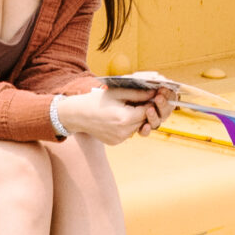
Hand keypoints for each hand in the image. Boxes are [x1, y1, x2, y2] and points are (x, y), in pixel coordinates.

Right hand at [59, 82, 175, 143]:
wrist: (79, 115)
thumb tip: (155, 92)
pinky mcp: (115, 142)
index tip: (155, 94)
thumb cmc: (98, 100)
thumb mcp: (119, 92)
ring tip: (131, 106)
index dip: (152, 102)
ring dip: (138, 117)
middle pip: (144, 120)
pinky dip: (129, 123)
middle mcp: (123, 133)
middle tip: (145, 99)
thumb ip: (138, 93)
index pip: (147, 111)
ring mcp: (119, 140)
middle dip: (146, 110)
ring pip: (137, 127)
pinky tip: (122, 115)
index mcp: (124, 119)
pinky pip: (129, 132)